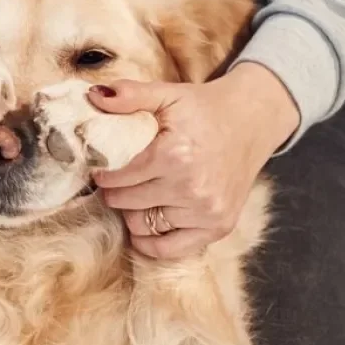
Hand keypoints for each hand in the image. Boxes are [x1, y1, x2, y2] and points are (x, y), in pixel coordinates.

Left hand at [87, 63, 300, 258]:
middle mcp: (192, 187)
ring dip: (131, 214)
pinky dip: (151, 243)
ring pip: (144, 226)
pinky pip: (170, 249)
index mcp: (175, 154)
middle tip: (115, 183)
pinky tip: (144, 227)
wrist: (252, 122)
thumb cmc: (204, 109)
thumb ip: (130, 95)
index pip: (120, 177)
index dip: (104, 174)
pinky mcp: (218, 226)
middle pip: (128, 203)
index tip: (102, 169)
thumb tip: (92, 96)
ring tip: (135, 197)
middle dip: (114, 193)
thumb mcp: (168, 94)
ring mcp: (207, 211)